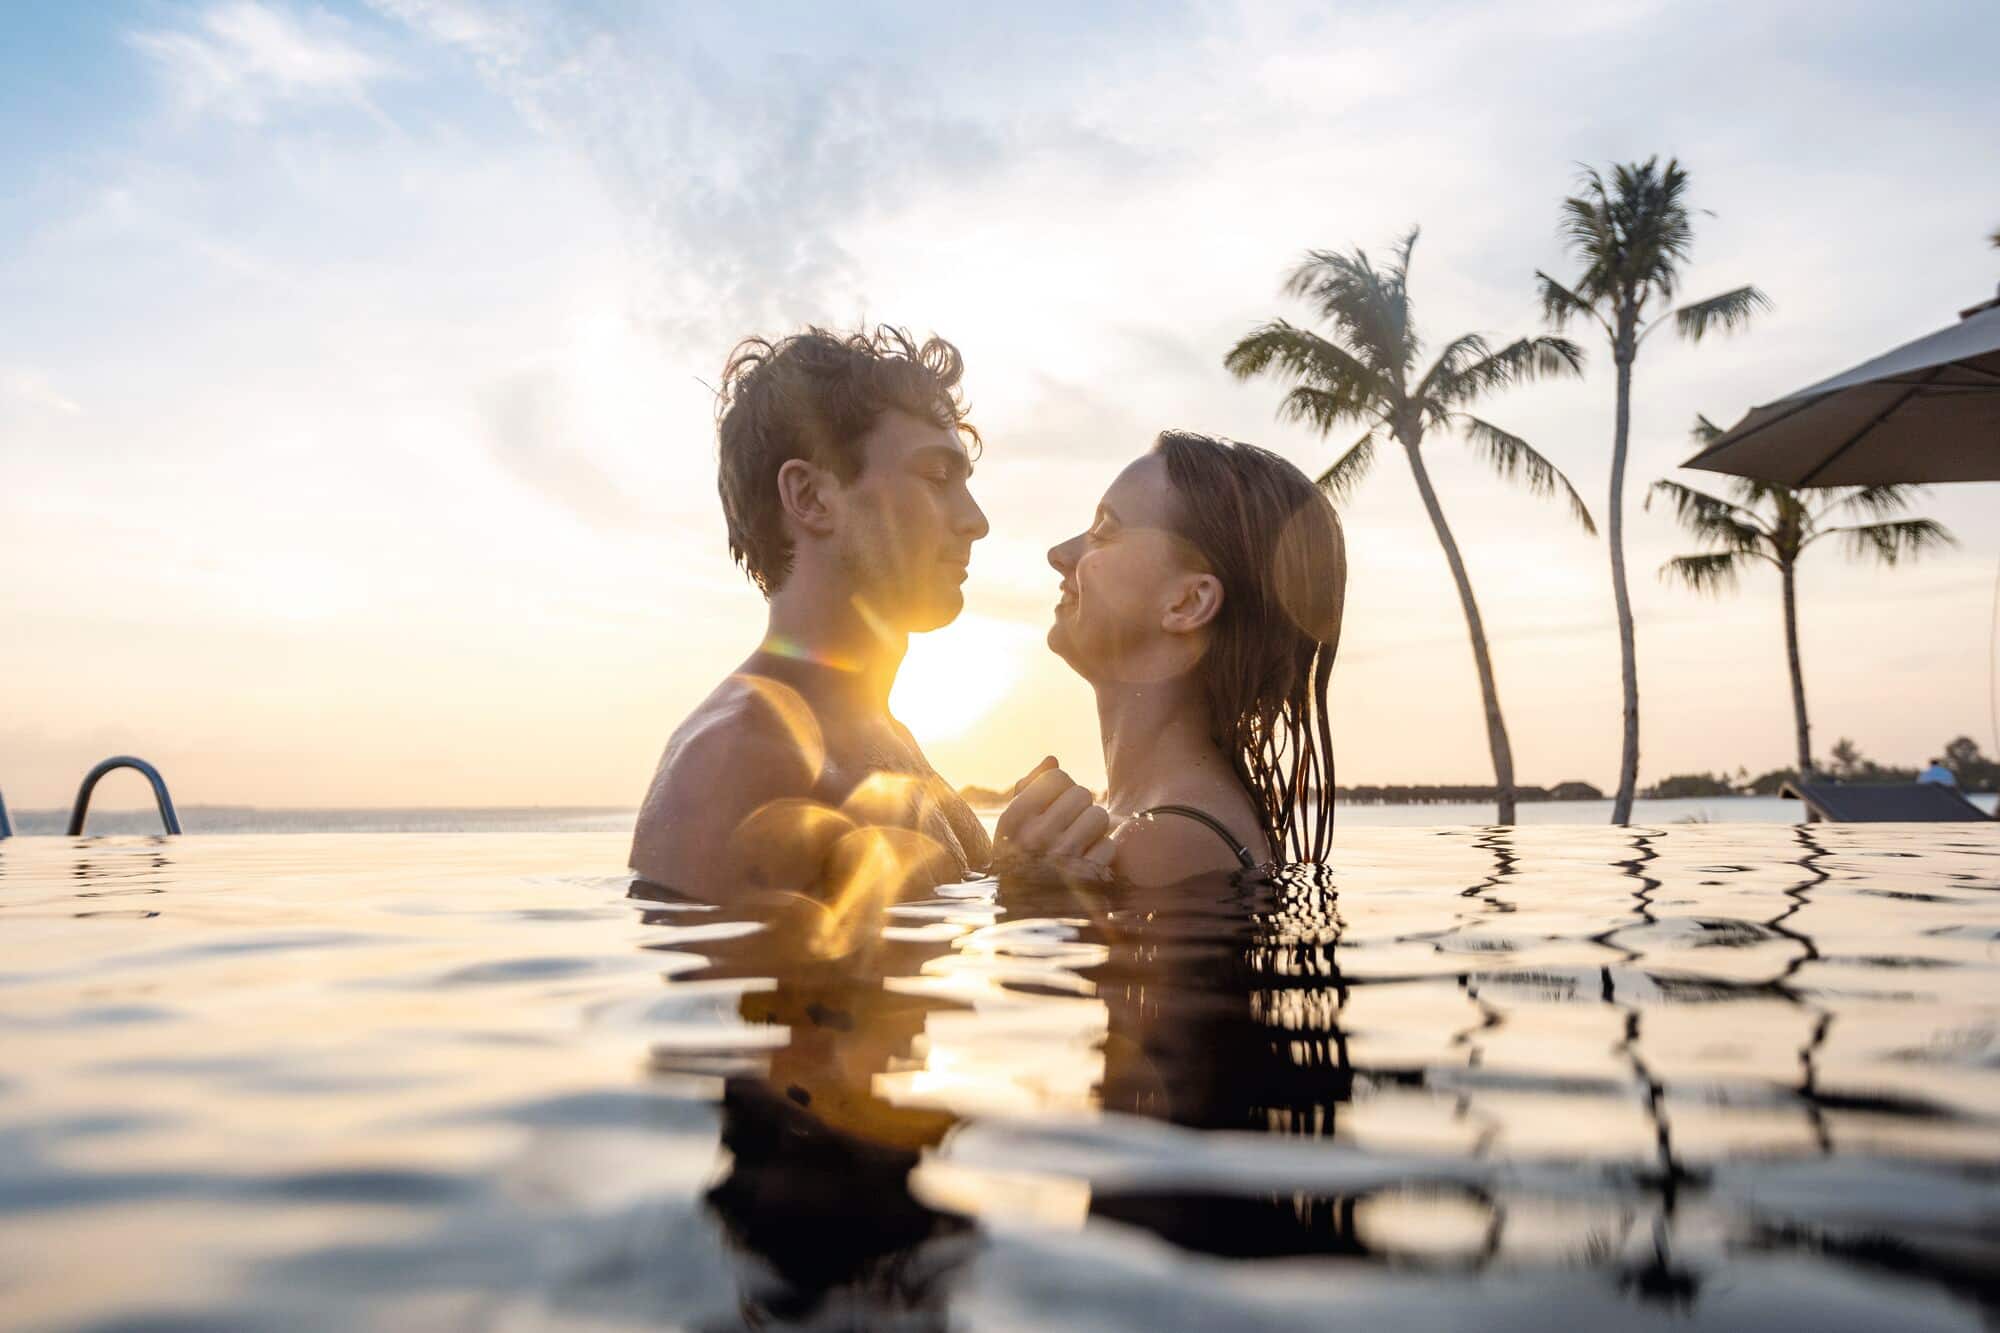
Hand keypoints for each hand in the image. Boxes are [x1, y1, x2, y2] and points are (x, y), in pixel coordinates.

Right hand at [992, 756, 1117, 880]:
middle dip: (1080, 807)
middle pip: (1081, 793)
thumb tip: (1052, 759)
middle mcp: (1034, 837)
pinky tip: (1088, 862)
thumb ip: (1030, 788)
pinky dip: (1103, 852)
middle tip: (1070, 825)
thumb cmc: (1022, 859)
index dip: (1061, 787)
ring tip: (1079, 842)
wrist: (1029, 916)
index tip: (1054, 805)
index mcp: (1012, 820)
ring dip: (1094, 829)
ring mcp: (1062, 858)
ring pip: (1099, 816)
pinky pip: (1110, 844)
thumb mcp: (1014, 827)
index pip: (1056, 776)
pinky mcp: (1087, 877)